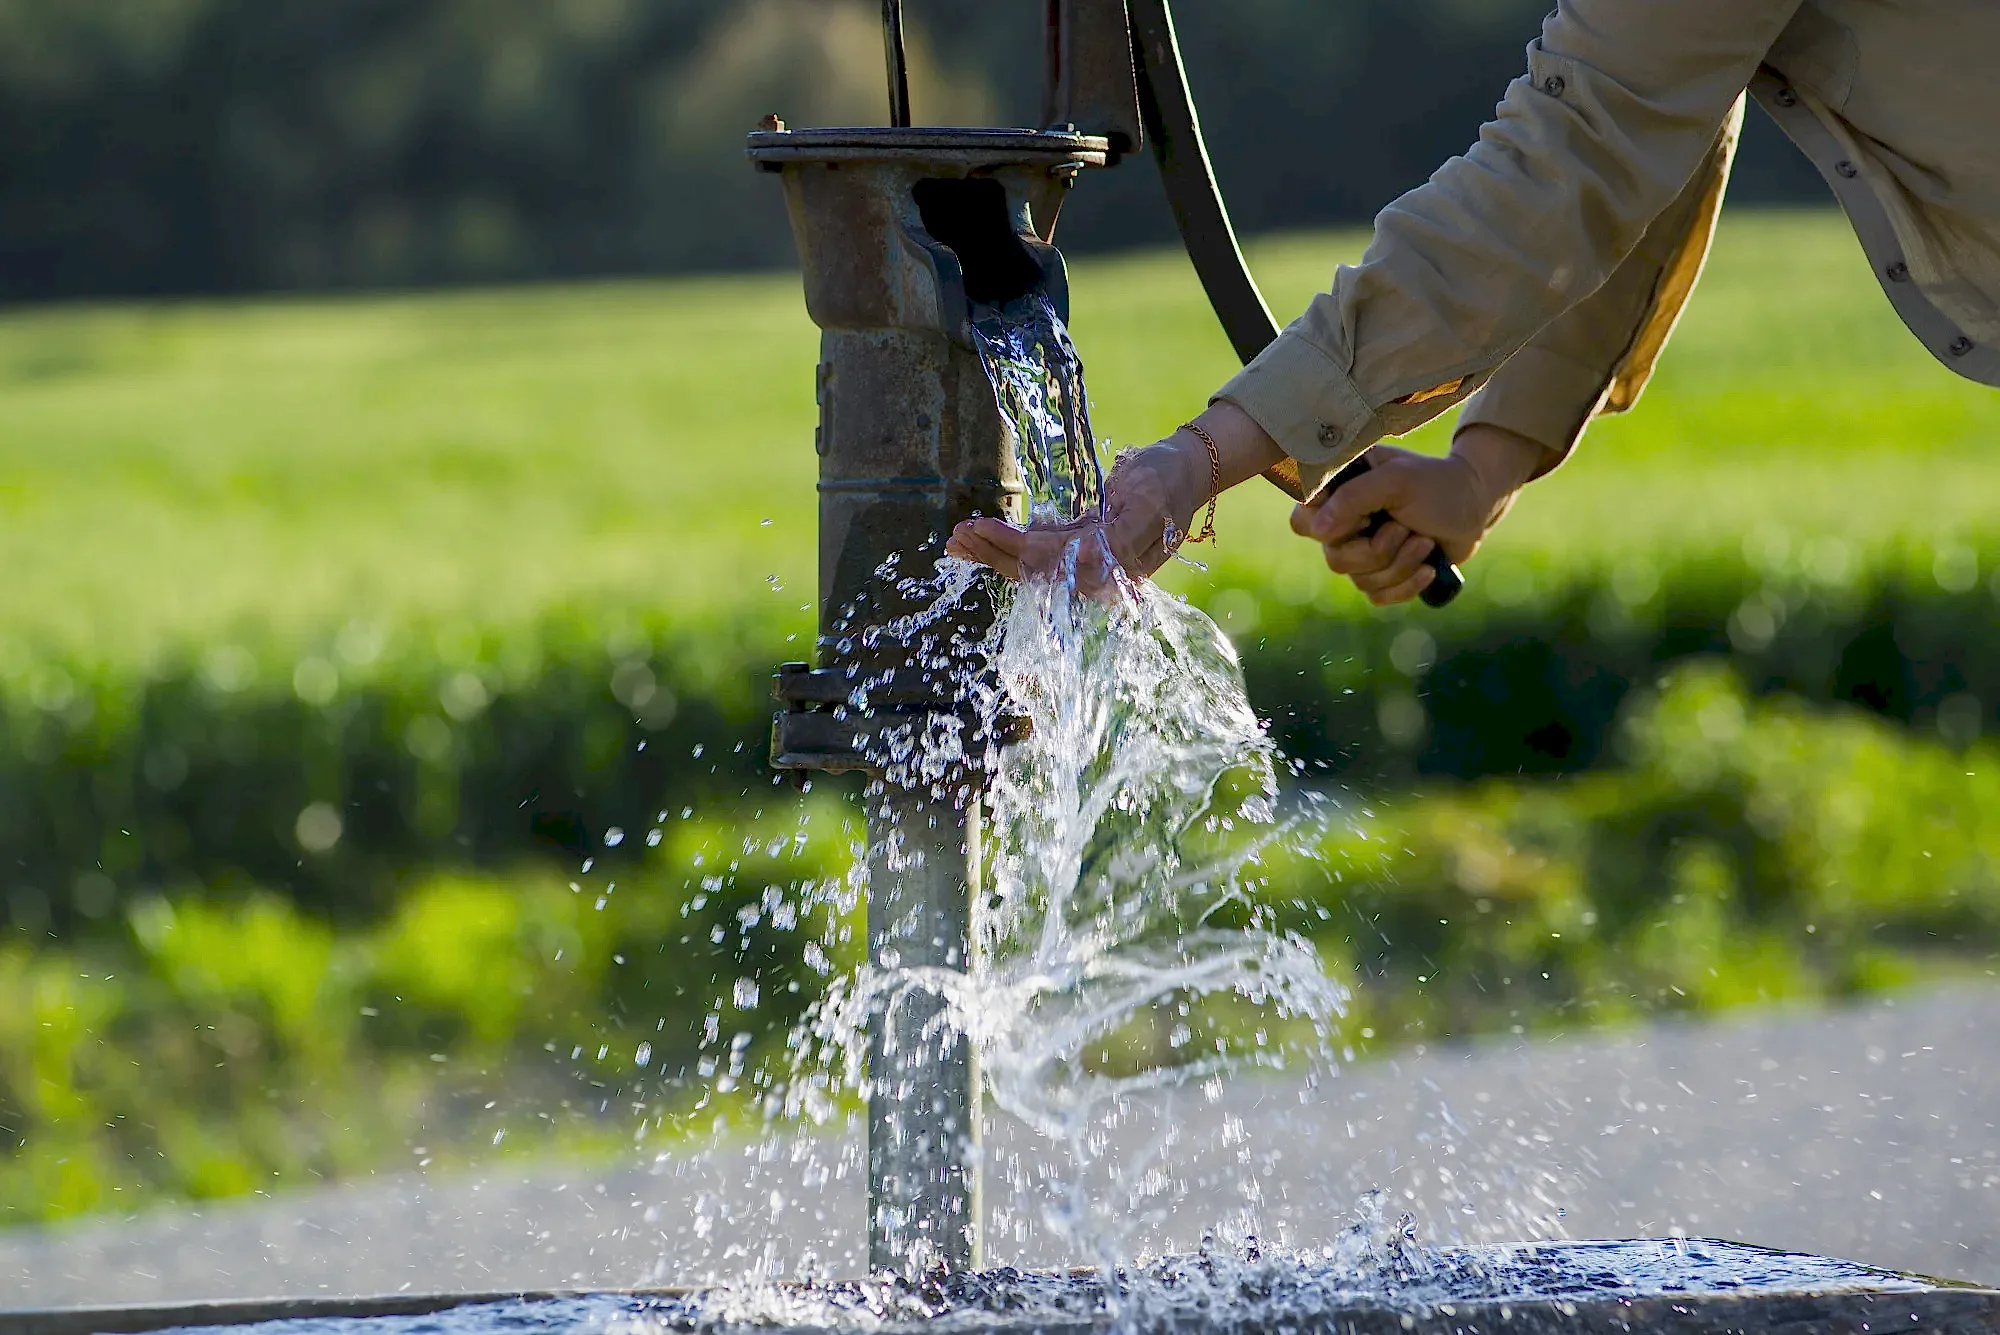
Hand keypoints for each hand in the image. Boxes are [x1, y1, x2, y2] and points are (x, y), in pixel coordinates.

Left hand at [946, 401, 1284, 586]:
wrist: (1185, 469)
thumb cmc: (1166, 479)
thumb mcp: (1147, 503)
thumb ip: (1117, 540)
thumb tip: (1080, 564)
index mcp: (1115, 567)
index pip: (1050, 564)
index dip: (1012, 548)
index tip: (979, 528)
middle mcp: (1099, 573)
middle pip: (1034, 571)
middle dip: (993, 554)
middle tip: (956, 536)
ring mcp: (1089, 563)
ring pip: (1030, 567)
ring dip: (993, 554)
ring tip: (958, 540)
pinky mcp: (1081, 549)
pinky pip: (1038, 555)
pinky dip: (1007, 546)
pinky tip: (980, 539)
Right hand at [1290, 424, 1550, 606]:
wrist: (1475, 507)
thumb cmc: (1437, 484)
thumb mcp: (1397, 480)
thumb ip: (1353, 497)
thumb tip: (1318, 531)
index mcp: (1340, 493)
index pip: (1302, 521)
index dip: (1325, 529)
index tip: (1364, 518)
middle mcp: (1345, 524)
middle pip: (1335, 559)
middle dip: (1378, 550)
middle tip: (1404, 528)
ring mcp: (1363, 551)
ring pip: (1360, 580)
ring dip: (1400, 564)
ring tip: (1424, 542)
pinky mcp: (1382, 575)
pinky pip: (1378, 597)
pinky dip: (1407, 585)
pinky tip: (1427, 567)